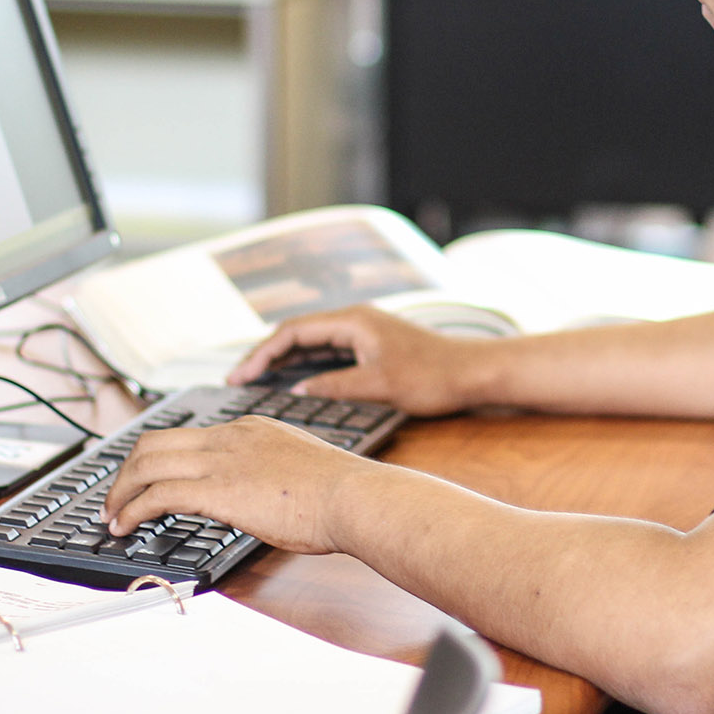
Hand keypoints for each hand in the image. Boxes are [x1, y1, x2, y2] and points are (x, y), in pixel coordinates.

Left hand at [102, 416, 380, 554]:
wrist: (352, 497)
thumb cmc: (339, 493)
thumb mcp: (298, 469)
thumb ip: (271, 474)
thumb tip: (261, 496)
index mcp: (249, 429)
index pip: (187, 436)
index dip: (156, 459)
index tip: (144, 479)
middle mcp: (229, 437)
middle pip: (154, 442)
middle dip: (125, 472)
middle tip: (114, 498)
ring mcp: (221, 460)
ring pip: (147, 464)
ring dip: (120, 492)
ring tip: (111, 516)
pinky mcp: (218, 489)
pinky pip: (157, 495)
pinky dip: (132, 510)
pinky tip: (125, 527)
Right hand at [227, 306, 482, 415]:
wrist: (475, 373)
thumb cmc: (435, 376)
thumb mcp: (380, 385)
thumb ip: (335, 386)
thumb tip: (298, 392)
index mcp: (353, 321)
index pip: (293, 332)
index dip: (261, 354)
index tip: (239, 376)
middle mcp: (356, 321)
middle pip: (297, 334)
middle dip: (265, 356)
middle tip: (237, 381)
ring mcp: (364, 333)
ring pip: (312, 344)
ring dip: (283, 361)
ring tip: (255, 382)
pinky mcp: (372, 348)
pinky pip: (328, 353)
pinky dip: (306, 366)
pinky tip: (293, 383)